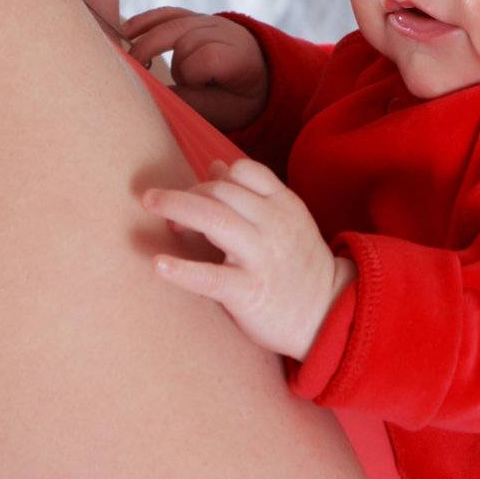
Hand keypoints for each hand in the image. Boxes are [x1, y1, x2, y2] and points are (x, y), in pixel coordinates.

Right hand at [121, 6, 268, 131]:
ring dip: (151, 44)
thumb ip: (189, 102)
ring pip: (172, 23)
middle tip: (137, 75)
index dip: (190, 74)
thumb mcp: (221, 110)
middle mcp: (224, 31)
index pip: (207, 55)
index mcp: (239, 55)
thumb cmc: (237, 99)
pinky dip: (146, 22)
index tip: (187, 90)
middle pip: (186, 37)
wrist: (258, 77)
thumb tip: (151, 95)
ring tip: (131, 62)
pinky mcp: (193, 18)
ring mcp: (208, 21)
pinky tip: (126, 32)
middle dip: (161, 55)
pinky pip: (166, 14)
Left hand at [141, 156, 357, 359]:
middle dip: (186, 193)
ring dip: (177, 208)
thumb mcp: (286, 219)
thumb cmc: (299, 265)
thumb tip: (216, 165)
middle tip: (157, 203)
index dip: (214, 176)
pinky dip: (183, 270)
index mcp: (283, 205)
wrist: (328, 314)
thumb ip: (255, 192)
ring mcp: (261, 257)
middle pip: (222, 192)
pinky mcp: (249, 292)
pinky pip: (212, 277)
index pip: (244, 171)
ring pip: (215, 219)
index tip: (197, 191)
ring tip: (151, 206)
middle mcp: (273, 225)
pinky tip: (159, 264)